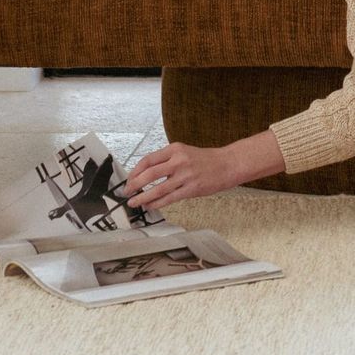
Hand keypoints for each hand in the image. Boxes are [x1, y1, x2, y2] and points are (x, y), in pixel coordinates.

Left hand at [122, 140, 238, 209]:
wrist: (227, 164)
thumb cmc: (205, 159)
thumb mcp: (184, 152)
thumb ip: (167, 161)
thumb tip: (147, 174)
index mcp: (174, 149)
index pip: (148, 160)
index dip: (135, 171)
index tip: (129, 179)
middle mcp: (178, 160)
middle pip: (150, 174)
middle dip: (135, 184)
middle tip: (127, 192)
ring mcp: (185, 175)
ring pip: (158, 189)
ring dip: (143, 197)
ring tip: (134, 202)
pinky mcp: (192, 189)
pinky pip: (170, 198)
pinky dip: (157, 203)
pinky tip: (150, 206)